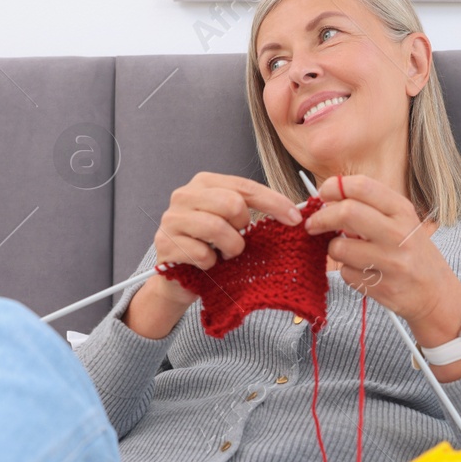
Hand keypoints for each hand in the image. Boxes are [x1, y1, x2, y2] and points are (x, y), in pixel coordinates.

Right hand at [124, 173, 302, 337]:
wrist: (181, 277)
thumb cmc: (211, 246)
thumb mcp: (232, 222)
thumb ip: (252, 210)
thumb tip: (293, 213)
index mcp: (204, 183)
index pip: (245, 186)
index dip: (273, 202)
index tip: (295, 219)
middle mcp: (184, 195)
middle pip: (231, 203)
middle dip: (243, 228)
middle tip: (239, 240)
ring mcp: (172, 219)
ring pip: (217, 228)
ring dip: (231, 248)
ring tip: (226, 254)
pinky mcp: (165, 245)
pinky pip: (202, 254)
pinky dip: (212, 264)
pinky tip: (208, 264)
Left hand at [303, 174, 460, 340]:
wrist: (436, 293)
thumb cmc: (413, 253)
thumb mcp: (402, 222)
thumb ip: (370, 208)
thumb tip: (328, 201)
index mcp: (402, 211)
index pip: (361, 186)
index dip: (334, 187)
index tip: (323, 195)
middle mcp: (399, 234)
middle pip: (346, 212)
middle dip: (321, 218)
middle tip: (313, 224)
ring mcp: (390, 262)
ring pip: (339, 247)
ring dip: (334, 249)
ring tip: (348, 252)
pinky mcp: (380, 286)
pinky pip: (345, 273)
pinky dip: (347, 271)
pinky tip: (363, 271)